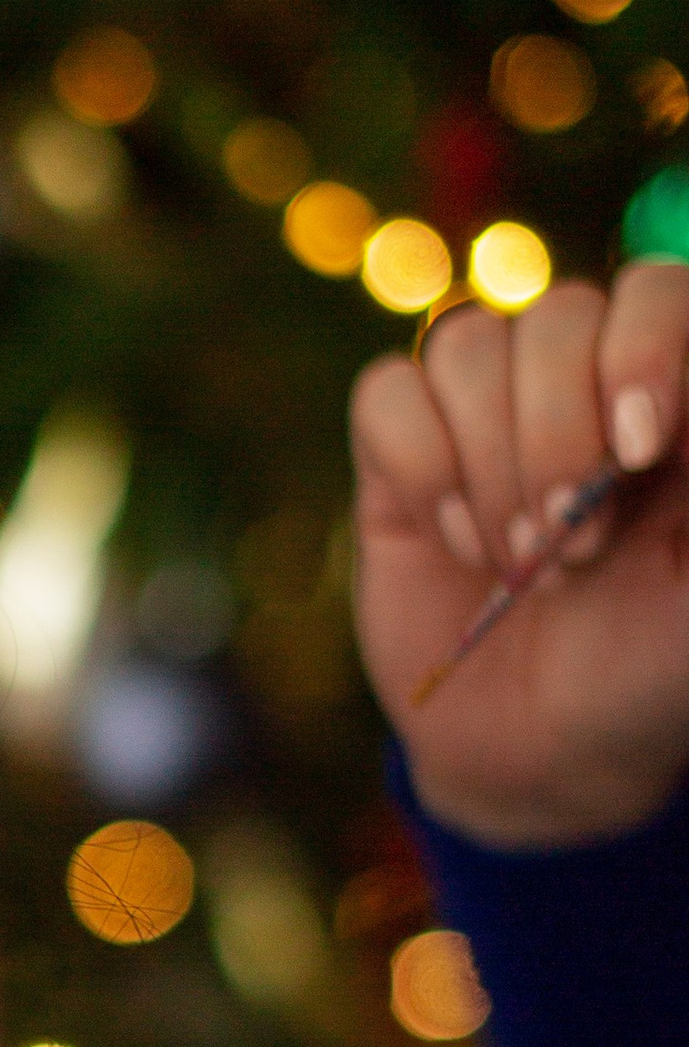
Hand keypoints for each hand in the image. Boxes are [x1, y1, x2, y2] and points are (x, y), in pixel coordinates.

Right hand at [352, 262, 688, 847]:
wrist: (547, 755)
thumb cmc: (655, 671)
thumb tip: (660, 429)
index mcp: (674, 396)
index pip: (661, 292)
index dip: (643, 348)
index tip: (641, 451)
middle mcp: (585, 381)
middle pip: (559, 315)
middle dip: (559, 442)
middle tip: (575, 553)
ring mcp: (489, 411)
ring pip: (468, 346)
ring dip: (492, 468)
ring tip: (519, 562)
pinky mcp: (402, 454)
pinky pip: (387, 393)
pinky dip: (420, 469)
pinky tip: (454, 542)